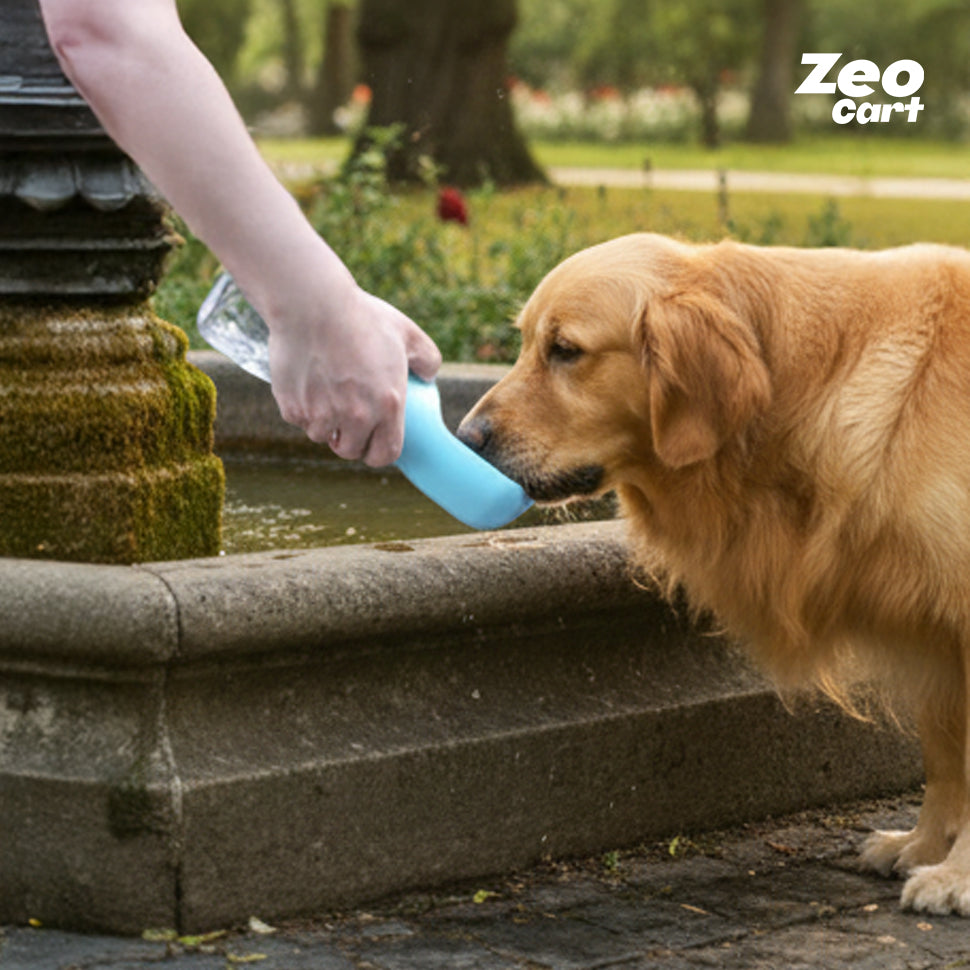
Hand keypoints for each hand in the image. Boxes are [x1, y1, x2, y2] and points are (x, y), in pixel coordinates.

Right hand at [267, 285, 440, 466]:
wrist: (312, 302)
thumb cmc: (361, 315)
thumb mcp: (406, 331)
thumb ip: (427, 357)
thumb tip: (428, 375)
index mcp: (388, 404)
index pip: (385, 454)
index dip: (379, 452)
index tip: (372, 442)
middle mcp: (357, 416)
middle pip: (351, 451)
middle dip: (349, 440)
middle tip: (346, 421)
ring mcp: (322, 414)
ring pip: (322, 436)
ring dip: (324, 424)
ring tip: (326, 397)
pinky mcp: (293, 407)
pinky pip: (298, 419)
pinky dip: (301, 407)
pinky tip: (306, 382)